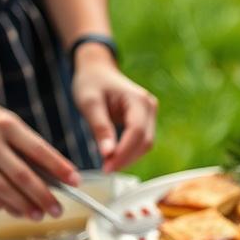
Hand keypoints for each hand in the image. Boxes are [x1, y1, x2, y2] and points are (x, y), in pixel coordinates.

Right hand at [0, 89, 78, 218]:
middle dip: (44, 196)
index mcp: (6, 125)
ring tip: (39, 215)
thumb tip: (51, 172)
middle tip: (58, 210)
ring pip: (4, 190)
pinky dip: (2, 204)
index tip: (75, 182)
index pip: (40, 151)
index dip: (60, 168)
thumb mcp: (3, 120)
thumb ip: (24, 143)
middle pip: (23, 176)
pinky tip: (14, 209)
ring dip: (24, 206)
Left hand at [72, 46, 156, 172]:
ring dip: (129, 157)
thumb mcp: (89, 103)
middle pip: (145, 141)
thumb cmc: (91, 82)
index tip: (107, 167)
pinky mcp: (146, 120)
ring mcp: (150, 114)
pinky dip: (129, 152)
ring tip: (108, 164)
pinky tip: (114, 157)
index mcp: (138, 100)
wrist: (97, 70)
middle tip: (106, 169)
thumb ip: (100, 128)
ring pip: (146, 144)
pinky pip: (141, 141)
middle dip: (126, 158)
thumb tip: (107, 154)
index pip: (137, 132)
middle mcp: (150, 107)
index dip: (124, 153)